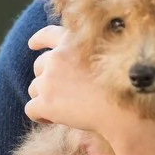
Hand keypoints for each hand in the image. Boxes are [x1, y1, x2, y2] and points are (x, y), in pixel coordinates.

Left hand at [25, 26, 127, 140]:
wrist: (123, 110)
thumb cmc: (122, 86)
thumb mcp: (107, 56)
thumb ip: (88, 51)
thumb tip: (73, 59)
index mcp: (72, 41)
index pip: (48, 35)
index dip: (39, 40)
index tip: (33, 44)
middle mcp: (57, 56)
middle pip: (39, 65)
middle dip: (46, 78)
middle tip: (63, 92)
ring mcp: (49, 79)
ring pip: (34, 88)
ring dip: (44, 97)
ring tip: (63, 108)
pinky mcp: (45, 102)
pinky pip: (31, 109)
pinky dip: (39, 116)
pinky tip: (51, 120)